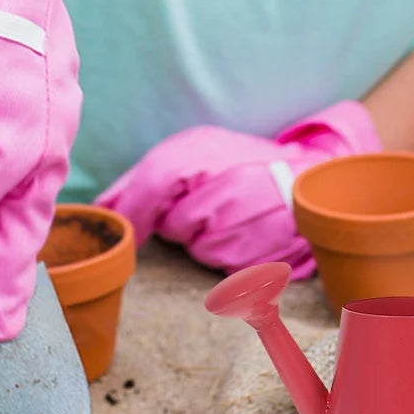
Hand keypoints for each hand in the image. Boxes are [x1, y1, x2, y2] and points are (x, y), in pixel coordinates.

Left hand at [97, 101, 379, 275]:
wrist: (311, 174)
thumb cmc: (242, 162)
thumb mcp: (197, 149)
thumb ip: (148, 177)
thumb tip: (102, 207)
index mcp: (211, 153)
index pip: (158, 180)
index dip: (135, 210)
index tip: (128, 228)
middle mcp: (231, 186)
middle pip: (177, 224)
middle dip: (180, 221)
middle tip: (204, 204)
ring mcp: (251, 220)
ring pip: (200, 248)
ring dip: (205, 239)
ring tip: (230, 216)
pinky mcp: (268, 251)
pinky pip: (227, 264)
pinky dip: (229, 253)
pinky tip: (246, 232)